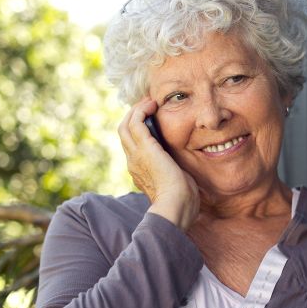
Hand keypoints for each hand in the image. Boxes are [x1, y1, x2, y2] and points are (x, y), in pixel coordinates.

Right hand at [118, 98, 198, 229]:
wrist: (176, 205)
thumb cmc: (182, 200)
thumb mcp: (176, 181)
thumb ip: (174, 170)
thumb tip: (182, 166)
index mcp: (139, 171)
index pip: (132, 145)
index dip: (138, 130)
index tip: (150, 119)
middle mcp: (133, 162)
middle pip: (124, 132)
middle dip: (134, 116)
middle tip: (148, 105)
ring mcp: (136, 155)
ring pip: (126, 125)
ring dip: (137, 110)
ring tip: (150, 102)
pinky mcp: (144, 148)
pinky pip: (136, 123)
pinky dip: (142, 111)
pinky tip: (153, 105)